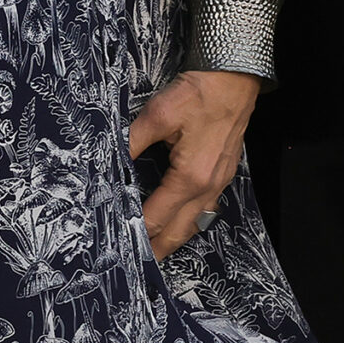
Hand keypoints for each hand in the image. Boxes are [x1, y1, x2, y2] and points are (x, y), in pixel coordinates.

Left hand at [128, 69, 260, 259]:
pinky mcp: (224, 173)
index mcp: (189, 177)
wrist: (234, 77)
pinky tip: (180, 219)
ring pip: (195, 223)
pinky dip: (190, 221)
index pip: (157, 216)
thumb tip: (109, 159)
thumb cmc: (200, 93)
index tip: (119, 244)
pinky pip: (205, 208)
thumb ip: (131, 140)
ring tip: (155, 249)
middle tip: (137, 265)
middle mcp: (207, 186)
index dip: (136, 232)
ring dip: (174, 238)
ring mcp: (219, 182)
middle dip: (157, 249)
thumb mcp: (158, 113)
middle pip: (179, 231)